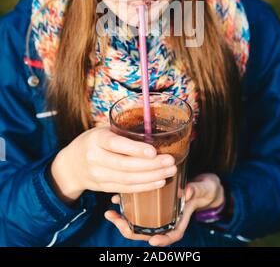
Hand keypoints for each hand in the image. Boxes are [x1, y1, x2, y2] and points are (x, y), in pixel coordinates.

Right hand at [49, 126, 176, 203]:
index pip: (116, 144)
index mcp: (96, 139)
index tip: (153, 151)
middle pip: (125, 165)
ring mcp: (98, 175)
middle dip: (151, 165)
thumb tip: (154, 127)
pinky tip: (159, 181)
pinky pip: (126, 189)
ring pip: (128, 179)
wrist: (71, 164)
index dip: (135, 149)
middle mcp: (95, 158)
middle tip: (170, 161)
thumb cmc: (94, 141)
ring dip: (152, 177)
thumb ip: (123, 131)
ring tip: (170, 171)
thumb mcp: (103, 130)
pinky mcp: (103, 188)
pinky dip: (144, 186)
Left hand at [104, 173, 224, 246]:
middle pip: (148, 232)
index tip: (153, 240)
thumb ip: (194, 191)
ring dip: (123, 221)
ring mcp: (158, 216)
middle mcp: (167, 222)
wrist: (200, 186)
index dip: (163, 240)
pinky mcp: (152, 207)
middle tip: (117, 222)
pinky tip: (115, 199)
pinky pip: (137, 211)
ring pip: (139, 224)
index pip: (172, 235)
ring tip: (110, 214)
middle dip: (130, 229)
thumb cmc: (201, 190)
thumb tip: (187, 192)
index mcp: (180, 222)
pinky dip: (125, 207)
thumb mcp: (201, 189)